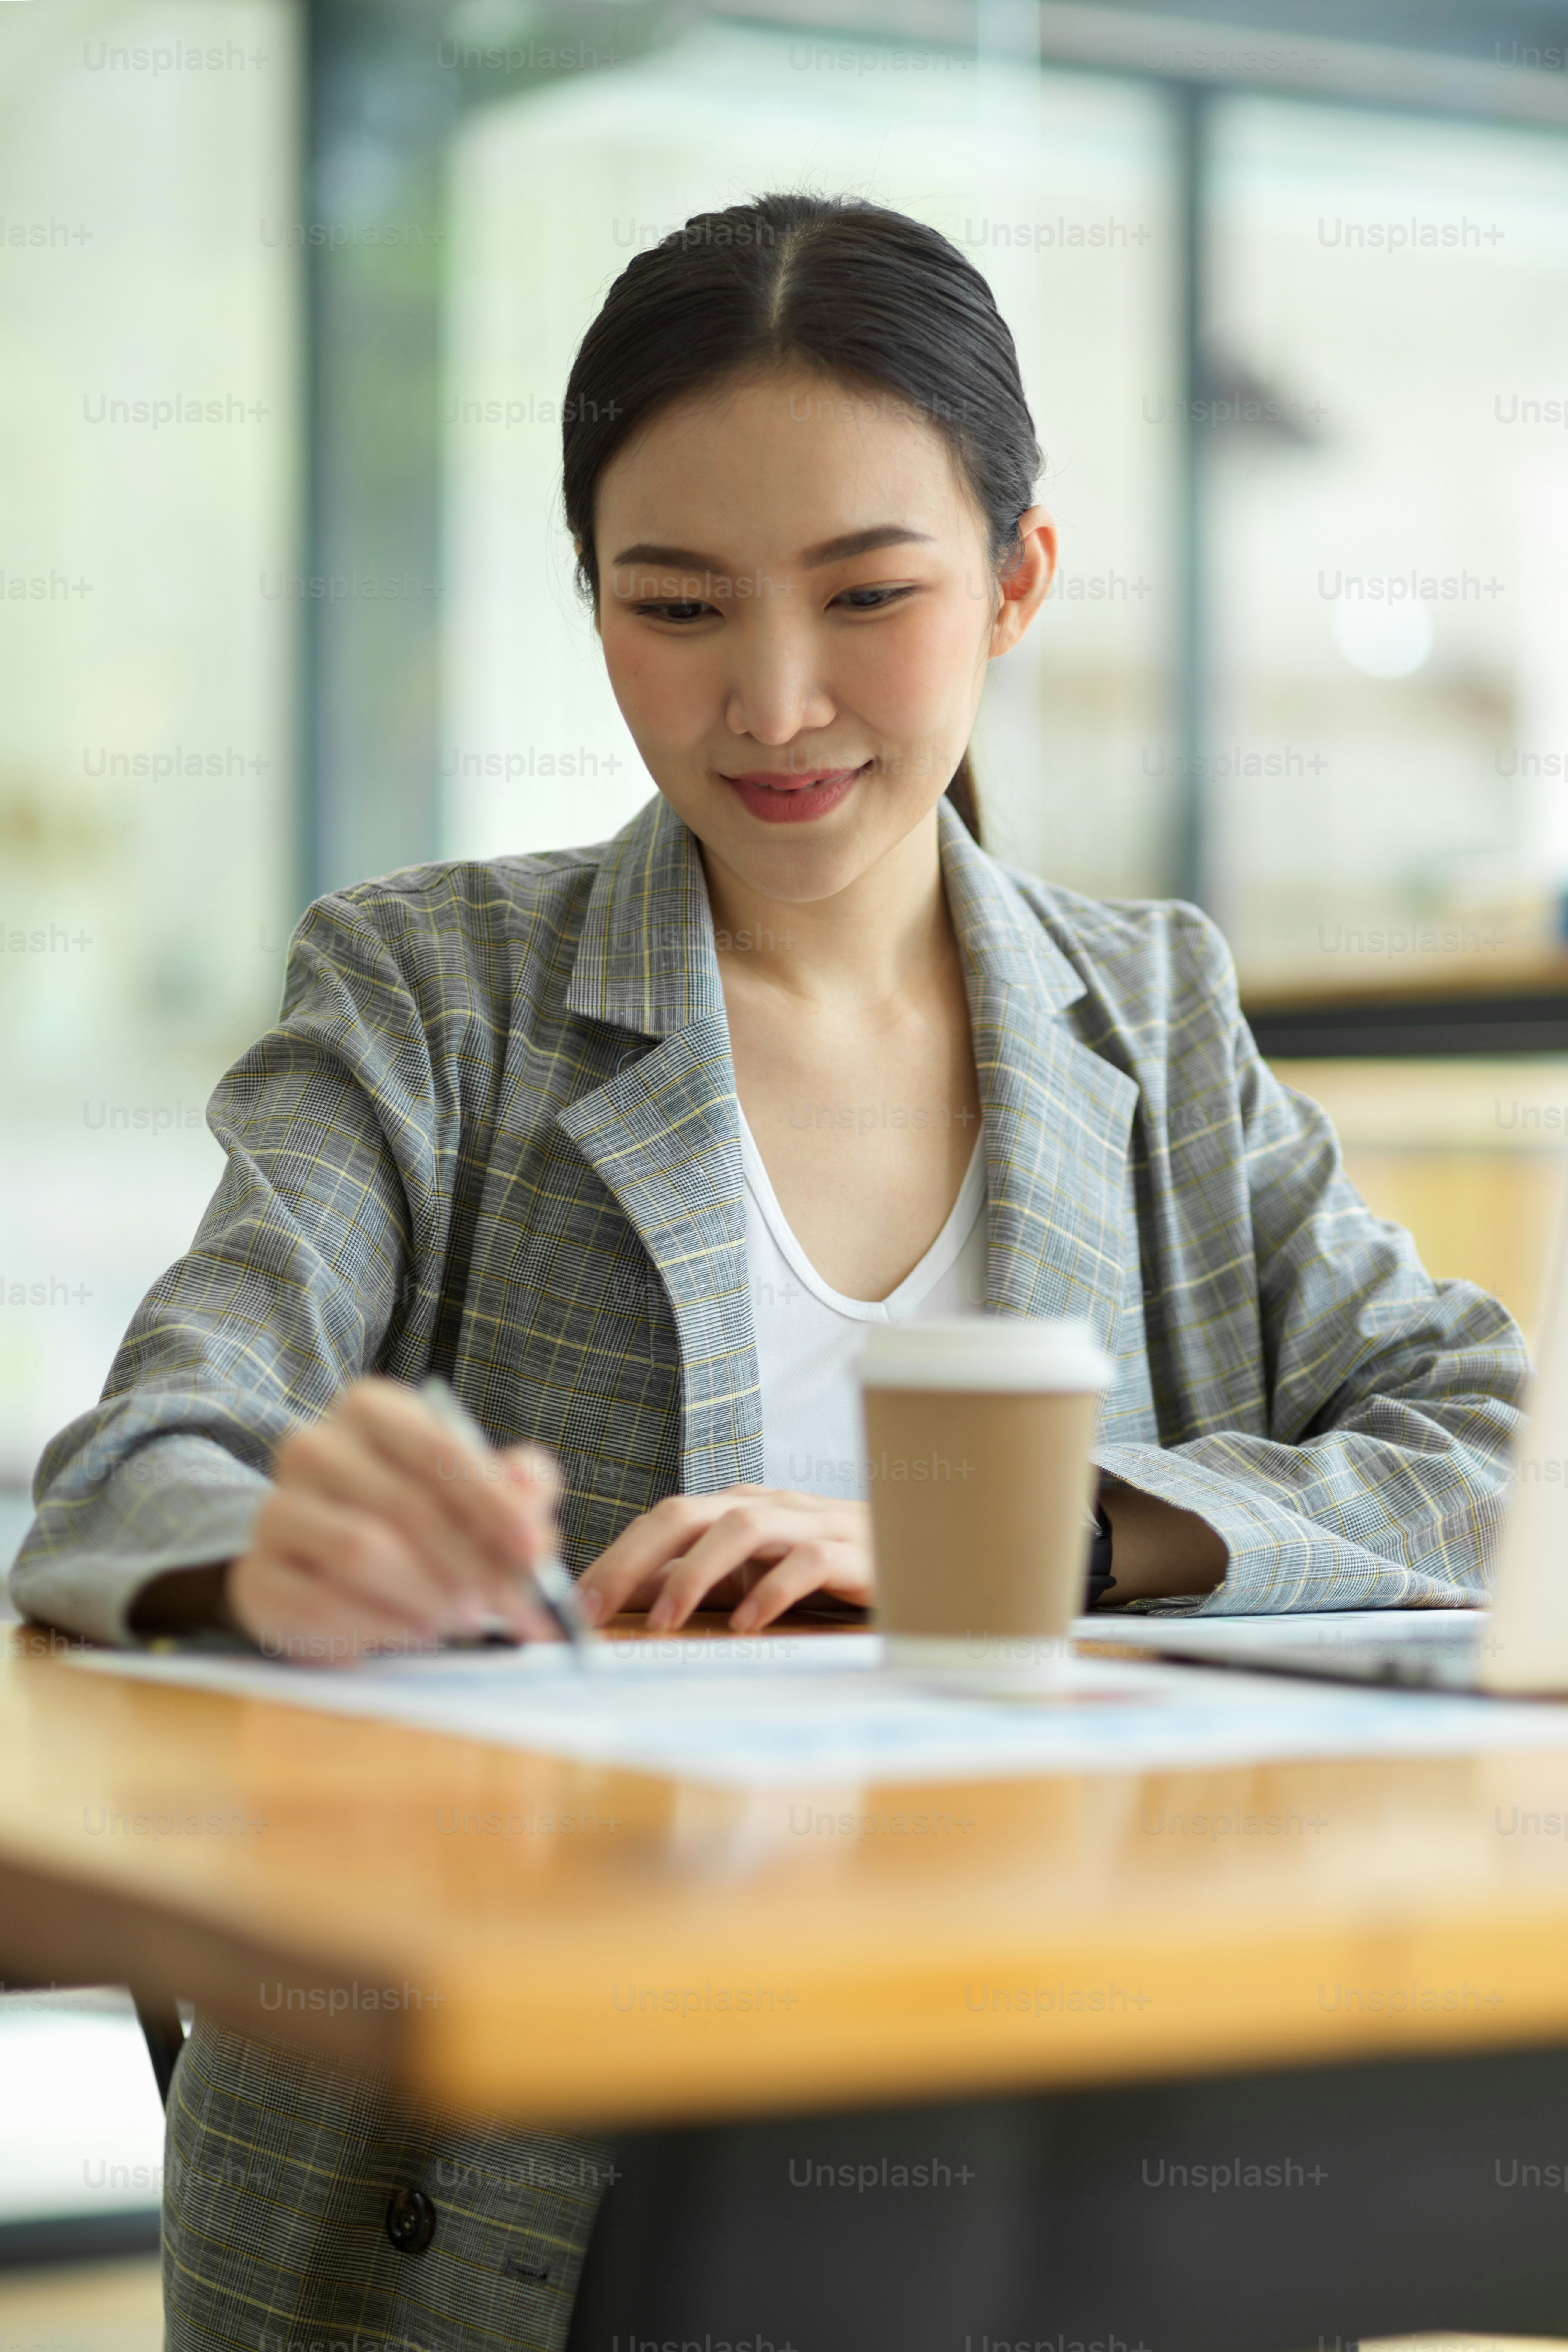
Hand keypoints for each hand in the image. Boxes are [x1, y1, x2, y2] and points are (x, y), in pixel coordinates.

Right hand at [226, 1377, 562, 1664]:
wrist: (324, 1566)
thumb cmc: (416, 1518)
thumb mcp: (476, 1490)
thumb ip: (518, 1488)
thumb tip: (533, 1507)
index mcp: (371, 1410)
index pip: (438, 1447)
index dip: (493, 1502)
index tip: (535, 1551)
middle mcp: (312, 1447)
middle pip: (405, 1505)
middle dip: (473, 1565)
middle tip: (516, 1608)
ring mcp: (275, 1510)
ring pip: (361, 1551)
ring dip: (428, 1595)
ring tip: (468, 1621)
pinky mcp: (258, 1576)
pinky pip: (322, 1603)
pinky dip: (382, 1626)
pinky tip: (417, 1634)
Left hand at [575, 1485, 872, 1633]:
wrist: (920, 1555)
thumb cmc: (825, 1572)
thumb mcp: (753, 1574)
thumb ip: (699, 1581)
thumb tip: (625, 1605)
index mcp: (736, 1508)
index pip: (661, 1520)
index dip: (614, 1557)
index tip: (574, 1604)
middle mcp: (767, 1506)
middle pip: (686, 1513)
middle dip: (632, 1559)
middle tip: (595, 1610)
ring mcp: (810, 1524)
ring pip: (741, 1527)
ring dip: (695, 1574)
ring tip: (666, 1622)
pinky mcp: (853, 1551)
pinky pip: (807, 1561)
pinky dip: (772, 1591)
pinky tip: (747, 1625)